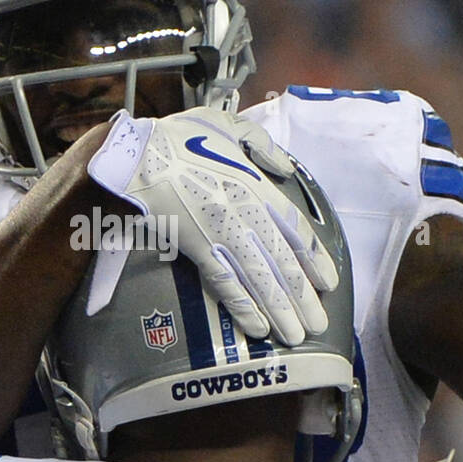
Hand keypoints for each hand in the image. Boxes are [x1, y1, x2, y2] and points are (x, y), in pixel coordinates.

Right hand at [87, 106, 338, 344]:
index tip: (327, 283)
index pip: (295, 229)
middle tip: (318, 325)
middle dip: (302, 297)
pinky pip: (224, 283)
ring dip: (279, 310)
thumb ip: (262, 145)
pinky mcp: (196, 247)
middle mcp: (244, 213)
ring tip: (295, 335)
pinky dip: (243, 307)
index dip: (314, 259)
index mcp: (255, 185)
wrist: (135, 156)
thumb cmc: (178, 137)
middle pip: (282, 262)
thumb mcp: (229, 126)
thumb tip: (285, 167)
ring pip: (258, 278)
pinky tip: (257, 327)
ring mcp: (220, 233)